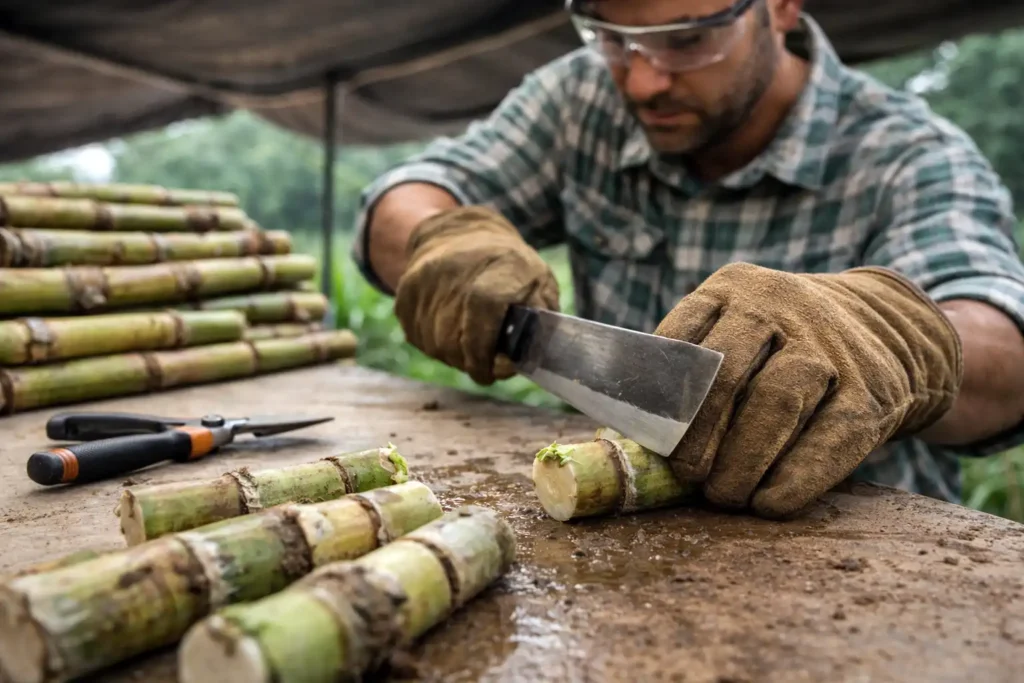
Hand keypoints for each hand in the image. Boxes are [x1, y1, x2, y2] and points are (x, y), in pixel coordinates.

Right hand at [394, 206, 559, 384]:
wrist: (459, 233)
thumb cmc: (507, 265)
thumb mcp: (538, 280)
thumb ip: (541, 316)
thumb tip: (532, 354)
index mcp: (497, 266)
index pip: (482, 314)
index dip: (485, 352)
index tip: (495, 372)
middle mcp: (454, 271)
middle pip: (454, 339)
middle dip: (472, 363)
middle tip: (485, 368)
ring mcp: (424, 283)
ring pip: (434, 344)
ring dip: (454, 357)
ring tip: (470, 349)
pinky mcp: (405, 294)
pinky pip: (418, 338)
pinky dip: (435, 346)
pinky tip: (452, 334)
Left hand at [655, 262, 962, 518]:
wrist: (888, 325)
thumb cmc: (780, 346)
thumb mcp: (736, 329)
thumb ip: (691, 367)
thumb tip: (629, 436)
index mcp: (732, 289)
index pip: (683, 337)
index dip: (661, 393)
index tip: (647, 437)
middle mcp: (780, 307)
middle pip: (727, 372)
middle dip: (699, 432)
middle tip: (685, 476)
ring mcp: (829, 346)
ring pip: (776, 402)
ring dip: (742, 459)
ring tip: (723, 495)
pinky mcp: (872, 389)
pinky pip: (830, 436)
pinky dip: (796, 476)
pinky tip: (770, 503)